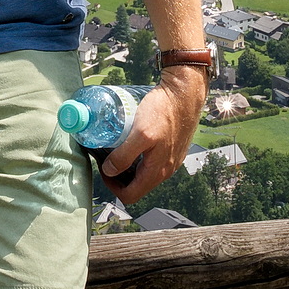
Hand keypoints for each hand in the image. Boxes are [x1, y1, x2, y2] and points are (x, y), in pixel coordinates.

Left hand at [100, 68, 206, 206]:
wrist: (185, 94)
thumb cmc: (165, 110)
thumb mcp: (140, 134)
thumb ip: (124, 156)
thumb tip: (110, 171)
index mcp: (157, 171)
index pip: (130, 195)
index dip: (112, 186)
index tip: (104, 169)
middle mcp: (166, 169)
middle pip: (137, 186)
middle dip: (119, 177)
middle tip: (107, 159)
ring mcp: (170, 159)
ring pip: (144, 174)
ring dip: (128, 167)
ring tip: (117, 149)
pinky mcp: (172, 148)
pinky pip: (152, 161)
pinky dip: (139, 157)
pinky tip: (132, 142)